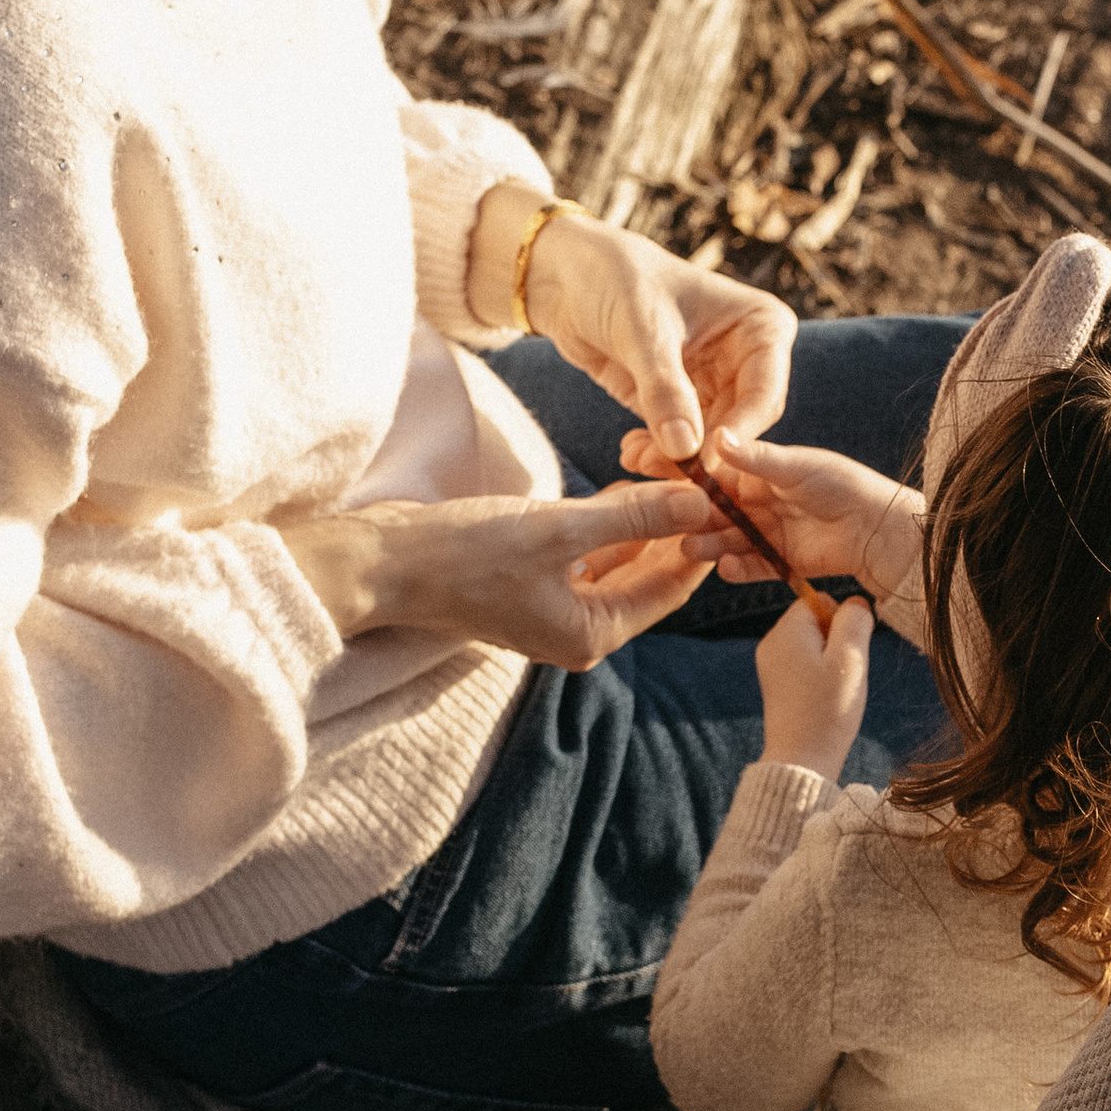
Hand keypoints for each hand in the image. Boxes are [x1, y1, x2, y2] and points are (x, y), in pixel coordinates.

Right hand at [282, 479, 715, 670]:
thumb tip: (699, 501)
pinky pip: (586, 557)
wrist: (384, 563)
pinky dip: (605, 527)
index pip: (670, 587)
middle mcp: (578, 632)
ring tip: (668, 475)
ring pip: (618, 564)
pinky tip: (621, 489)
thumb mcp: (558, 528)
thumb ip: (632, 515)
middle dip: (674, 530)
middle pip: (648, 577)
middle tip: (703, 479)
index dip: (701, 540)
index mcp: (592, 634)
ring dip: (640, 523)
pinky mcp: (532, 586)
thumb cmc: (464, 552)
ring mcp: (554, 611)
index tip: (727, 496)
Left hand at [471, 188, 794, 460]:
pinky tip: (632, 455)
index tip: (706, 463)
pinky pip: (682, 442)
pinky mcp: (682, 402)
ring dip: (679, 460)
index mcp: (762, 328)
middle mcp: (747, 359)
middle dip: (706, 454)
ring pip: (712, 441)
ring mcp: (716, 383)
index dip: (740, 432)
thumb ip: (665, 390)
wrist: (568, 275)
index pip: (765, 394)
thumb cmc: (616, 279)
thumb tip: (688, 451)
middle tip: (669, 476)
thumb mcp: (643, 330)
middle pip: (742, 426)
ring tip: (638, 461)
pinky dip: (660, 455)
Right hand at [629, 430, 925, 609]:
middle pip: (715, 510)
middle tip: (665, 520)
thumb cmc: (843, 486)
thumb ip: (756, 459)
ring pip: (728, 539)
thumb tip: (716, 438)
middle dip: (690, 515)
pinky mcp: (779, 560)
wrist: (879, 530)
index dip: (685, 475)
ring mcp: (767, 532)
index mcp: (759, 471)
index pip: (714, 473)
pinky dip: (737, 568)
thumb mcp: (798, 467)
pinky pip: (750, 566)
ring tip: (692, 548)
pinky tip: (725, 568)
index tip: (654, 474)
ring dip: (709, 544)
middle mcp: (758, 501)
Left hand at [757, 593, 875, 782]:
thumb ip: (855, 620)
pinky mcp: (775, 684)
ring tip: (834, 688)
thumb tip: (856, 603)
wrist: (803, 759)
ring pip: (812, 644)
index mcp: (787, 631)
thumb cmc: (828, 709)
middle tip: (844, 672)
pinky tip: (825, 697)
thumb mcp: (851, 658)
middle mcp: (772, 642)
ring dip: (831, 659)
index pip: (819, 599)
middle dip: (837, 640)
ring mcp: (770, 664)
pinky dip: (819, 675)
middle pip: (815, 621)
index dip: (842, 620)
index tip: (848, 651)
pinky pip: (803, 664)